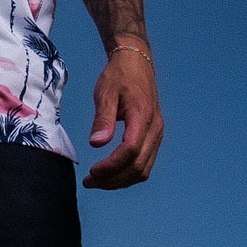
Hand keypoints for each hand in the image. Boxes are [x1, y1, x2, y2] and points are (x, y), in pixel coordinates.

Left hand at [83, 47, 162, 188]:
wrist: (137, 64)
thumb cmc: (119, 77)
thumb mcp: (105, 93)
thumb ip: (102, 119)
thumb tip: (96, 143)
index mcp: (143, 116)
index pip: (130, 150)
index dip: (111, 166)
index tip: (92, 172)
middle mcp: (155, 129)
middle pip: (138, 166)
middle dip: (113, 180)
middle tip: (89, 182)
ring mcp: (157, 135)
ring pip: (143, 170)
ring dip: (120, 181)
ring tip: (97, 182)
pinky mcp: (154, 138)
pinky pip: (145, 164)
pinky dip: (128, 175)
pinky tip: (110, 175)